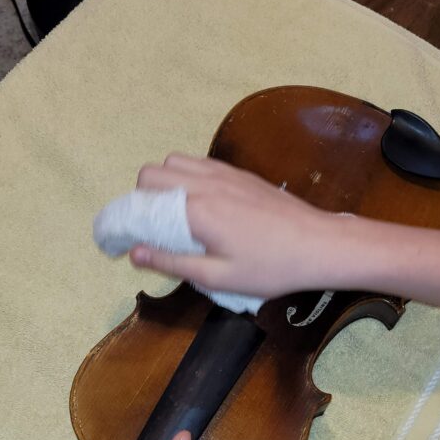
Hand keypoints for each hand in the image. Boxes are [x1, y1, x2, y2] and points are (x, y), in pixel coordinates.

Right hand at [131, 154, 336, 297]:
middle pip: (152, 173)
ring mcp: (224, 173)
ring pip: (174, 162)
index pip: (141, 200)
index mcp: (196, 210)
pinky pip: (199, 164)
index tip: (120, 239)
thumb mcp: (217, 277)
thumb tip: (134, 253)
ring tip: (173, 217)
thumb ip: (172, 263)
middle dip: (141, 198)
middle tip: (150, 229)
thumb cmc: (271, 268)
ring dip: (164, 185)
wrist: (319, 245)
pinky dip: (187, 179)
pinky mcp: (240, 174)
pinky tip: (199, 207)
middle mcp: (206, 182)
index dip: (124, 219)